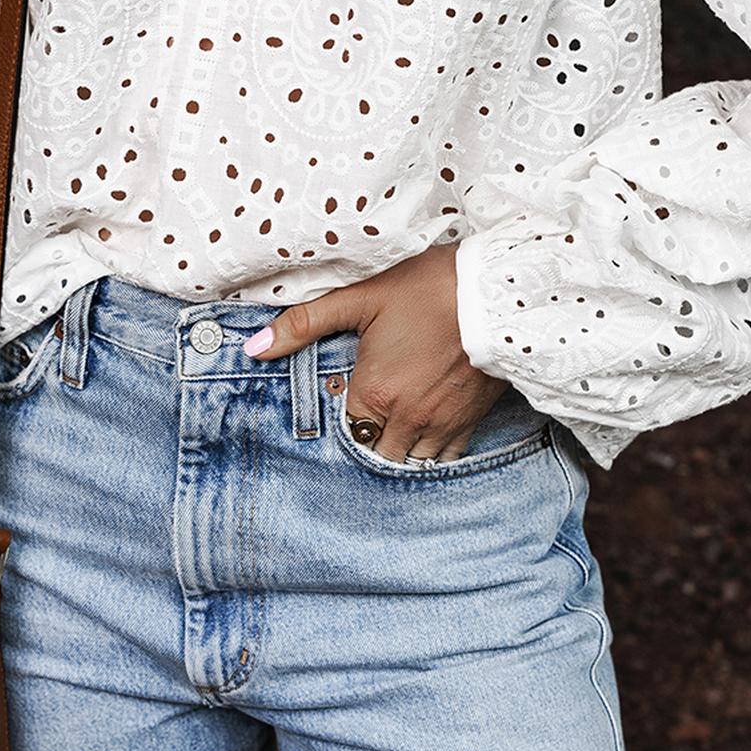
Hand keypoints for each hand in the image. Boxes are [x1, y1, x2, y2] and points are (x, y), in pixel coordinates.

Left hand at [243, 245, 507, 463]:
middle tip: (366, 420)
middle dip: (369, 442)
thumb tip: (254, 348)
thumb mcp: (361, 298)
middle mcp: (407, 417)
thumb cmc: (427, 289)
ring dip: (398, 450)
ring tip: (391, 429)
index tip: (344, 402)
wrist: (496, 292)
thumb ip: (304, 323)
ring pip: (411, 462)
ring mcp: (442, 423)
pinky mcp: (470, 419)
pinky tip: (424, 433)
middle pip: (376, 454)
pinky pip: (447, 457)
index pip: (345, 432)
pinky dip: (432, 452)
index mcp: (375, 393)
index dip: (341, 420)